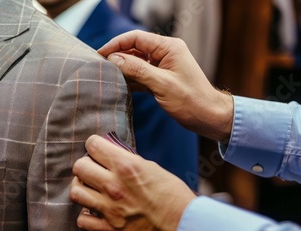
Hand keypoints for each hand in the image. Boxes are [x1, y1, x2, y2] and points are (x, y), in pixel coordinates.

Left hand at [70, 135, 195, 230]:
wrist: (184, 226)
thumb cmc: (173, 195)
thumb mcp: (152, 168)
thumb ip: (128, 161)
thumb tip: (110, 154)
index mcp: (126, 166)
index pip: (93, 145)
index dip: (93, 145)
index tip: (97, 149)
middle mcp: (114, 186)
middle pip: (79, 167)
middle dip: (85, 165)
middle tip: (94, 170)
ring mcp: (110, 208)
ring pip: (75, 192)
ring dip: (81, 188)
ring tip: (90, 189)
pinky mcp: (110, 228)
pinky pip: (82, 220)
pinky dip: (85, 215)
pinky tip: (94, 211)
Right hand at [98, 30, 233, 141]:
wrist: (208, 116)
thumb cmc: (191, 100)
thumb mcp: (162, 84)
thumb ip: (137, 70)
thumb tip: (114, 59)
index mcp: (169, 47)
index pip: (136, 38)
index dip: (116, 44)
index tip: (100, 54)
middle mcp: (165, 53)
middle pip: (134, 49)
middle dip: (117, 56)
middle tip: (99, 67)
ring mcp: (162, 66)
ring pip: (135, 63)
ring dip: (121, 69)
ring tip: (105, 76)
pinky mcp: (160, 79)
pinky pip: (140, 75)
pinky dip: (129, 80)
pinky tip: (118, 85)